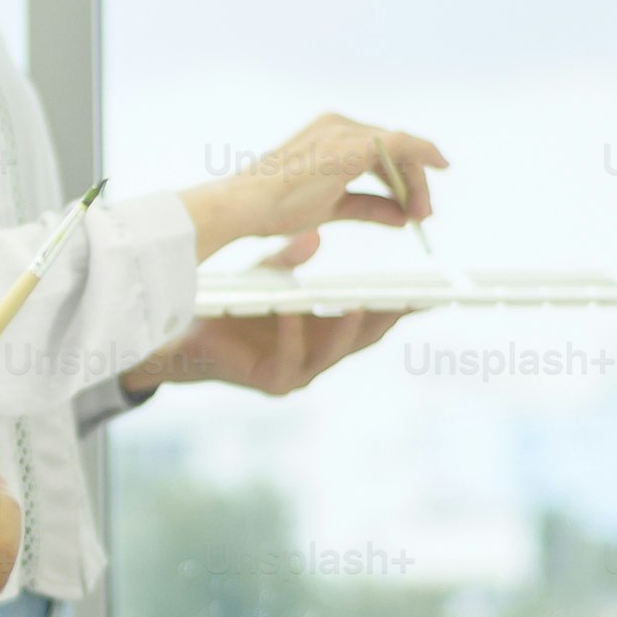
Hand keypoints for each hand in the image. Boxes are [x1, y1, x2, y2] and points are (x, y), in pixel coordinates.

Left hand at [120, 230, 403, 399]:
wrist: (186, 344)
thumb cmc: (231, 312)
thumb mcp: (266, 280)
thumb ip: (290, 261)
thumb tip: (317, 234)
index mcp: (325, 334)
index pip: (372, 319)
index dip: (402, 306)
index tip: (430, 289)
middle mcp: (319, 357)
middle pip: (365, 339)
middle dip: (391, 317)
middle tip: (414, 296)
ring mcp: (298, 373)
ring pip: (334, 353)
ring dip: (348, 328)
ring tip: (359, 303)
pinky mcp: (271, 382)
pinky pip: (288, 357)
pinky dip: (291, 334)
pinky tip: (291, 312)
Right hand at [182, 114, 445, 261]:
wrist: (246, 206)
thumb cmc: (274, 207)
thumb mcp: (331, 207)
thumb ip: (369, 207)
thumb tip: (402, 216)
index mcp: (328, 135)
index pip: (378, 152)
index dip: (401, 178)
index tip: (416, 201)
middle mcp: (338, 125)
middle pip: (394, 149)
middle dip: (412, 182)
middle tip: (423, 214)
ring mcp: (345, 131)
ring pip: (400, 149)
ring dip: (416, 181)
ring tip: (422, 213)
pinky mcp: (352, 145)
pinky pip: (402, 144)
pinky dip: (424, 154)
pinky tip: (440, 165)